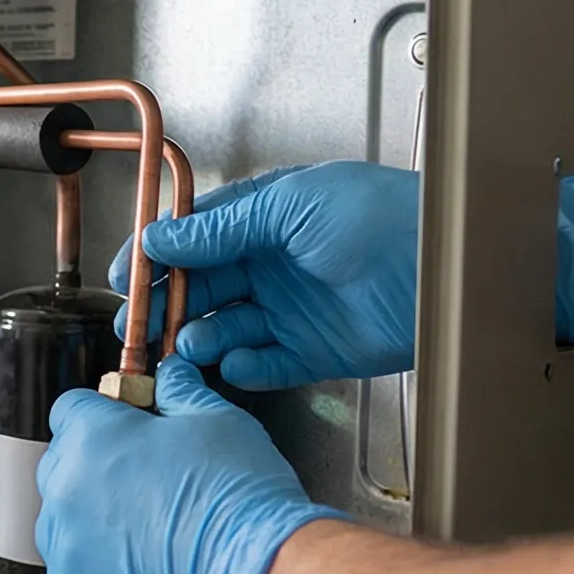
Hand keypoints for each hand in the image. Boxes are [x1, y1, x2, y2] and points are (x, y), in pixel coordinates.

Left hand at [37, 359, 338, 573]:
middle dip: (96, 471)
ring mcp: (64, 548)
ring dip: (93, 526)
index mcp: (91, 437)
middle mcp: (65, 489)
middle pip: (63, 468)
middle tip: (145, 485)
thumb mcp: (219, 421)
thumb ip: (183, 393)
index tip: (126, 430)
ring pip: (63, 527)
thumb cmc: (240, 501)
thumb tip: (172, 377)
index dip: (104, 417)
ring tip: (148, 537)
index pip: (72, 411)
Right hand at [109, 160, 419, 388]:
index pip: (196, 235)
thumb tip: (161, 238)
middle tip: (139, 322)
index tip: (127, 274)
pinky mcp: (316, 350)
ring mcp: (294, 308)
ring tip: (193, 342)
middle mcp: (276, 262)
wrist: (446, 267)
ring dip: (203, 336)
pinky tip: (237, 361)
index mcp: (268, 216)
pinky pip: (266, 364)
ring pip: (227, 327)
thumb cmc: (384, 216)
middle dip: (167, 303)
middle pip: (203, 285)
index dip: (158, 254)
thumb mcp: (290, 206)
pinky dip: (247, 367)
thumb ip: (220, 228)